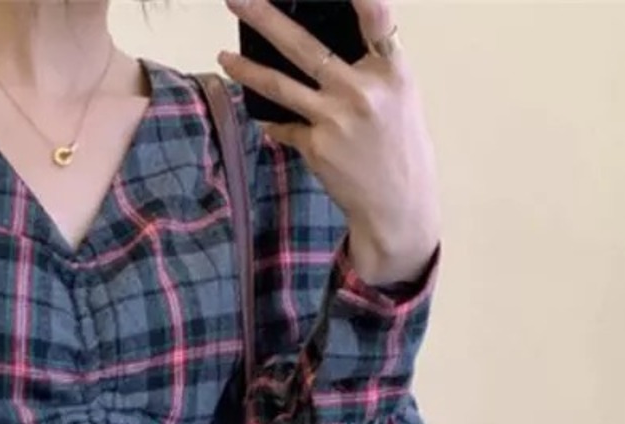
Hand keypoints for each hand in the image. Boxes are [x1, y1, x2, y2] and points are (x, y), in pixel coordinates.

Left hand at [220, 0, 439, 285]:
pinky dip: (272, 119)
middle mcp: (362, 90)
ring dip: (246, 71)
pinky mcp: (316, 147)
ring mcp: (335, 119)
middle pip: (306, 47)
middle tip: (237, 0)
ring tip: (223, 57)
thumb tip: (323, 41)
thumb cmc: (398, 143)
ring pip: (280, 86)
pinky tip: (260, 113)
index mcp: (393, 69)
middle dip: (266, 19)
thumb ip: (371, 64)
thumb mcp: (400, 94)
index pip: (377, 20)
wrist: (396, 202)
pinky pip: (284, 125)